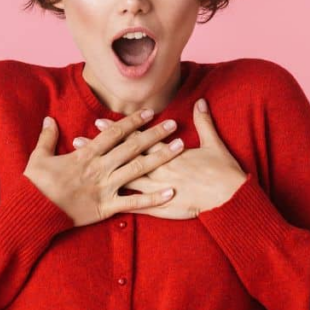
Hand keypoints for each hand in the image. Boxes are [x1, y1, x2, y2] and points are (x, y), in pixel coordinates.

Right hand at [23, 108, 185, 227]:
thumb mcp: (39, 157)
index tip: (149, 113)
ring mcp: (105, 188)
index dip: (132, 122)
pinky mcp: (106, 207)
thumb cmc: (36, 185)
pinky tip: (170, 192)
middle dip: (154, 135)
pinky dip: (153, 199)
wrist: (35, 212)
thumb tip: (49, 119)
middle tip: (173, 125)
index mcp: (86, 155)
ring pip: (138, 170)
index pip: (114, 134)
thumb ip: (47, 137)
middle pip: (132, 147)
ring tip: (179, 148)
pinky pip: (134, 203)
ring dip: (160, 158)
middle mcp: (100, 168)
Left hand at [73, 98, 247, 219]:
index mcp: (169, 154)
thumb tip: (201, 101)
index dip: (116, 131)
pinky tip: (101, 201)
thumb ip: (204, 122)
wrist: (231, 199)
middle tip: (78, 142)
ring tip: (82, 168)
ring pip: (124, 180)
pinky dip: (120, 202)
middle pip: (123, 158)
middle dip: (100, 150)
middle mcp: (159, 170)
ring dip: (102, 174)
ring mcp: (158, 190)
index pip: (137, 139)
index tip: (98, 123)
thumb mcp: (214, 143)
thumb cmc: (224, 172)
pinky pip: (137, 206)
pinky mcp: (161, 208)